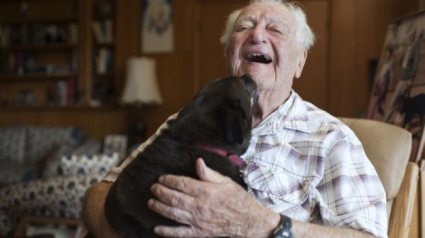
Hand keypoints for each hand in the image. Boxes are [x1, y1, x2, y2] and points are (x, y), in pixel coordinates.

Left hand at [148, 158, 279, 237]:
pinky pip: (180, 233)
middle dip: (160, 192)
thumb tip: (198, 162)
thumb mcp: (226, 182)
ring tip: (151, 202)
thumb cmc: (238, 199)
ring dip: (159, 208)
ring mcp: (198, 221)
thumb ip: (209, 173)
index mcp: (206, 191)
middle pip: (174, 198)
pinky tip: (157, 229)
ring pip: (173, 214)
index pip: (182, 184)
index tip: (162, 178)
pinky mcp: (199, 233)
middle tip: (153, 188)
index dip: (169, 180)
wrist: (248, 221)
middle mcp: (200, 206)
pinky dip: (167, 232)